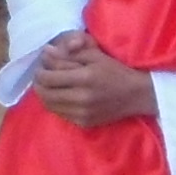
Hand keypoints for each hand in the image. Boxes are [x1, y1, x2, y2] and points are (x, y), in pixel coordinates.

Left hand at [32, 31, 157, 128]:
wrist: (136, 95)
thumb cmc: (116, 71)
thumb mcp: (96, 55)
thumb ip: (70, 52)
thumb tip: (47, 52)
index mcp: (85, 78)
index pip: (49, 78)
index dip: (40, 71)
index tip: (42, 66)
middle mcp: (82, 98)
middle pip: (45, 93)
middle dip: (39, 83)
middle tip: (41, 76)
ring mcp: (82, 113)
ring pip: (50, 106)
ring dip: (45, 95)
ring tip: (49, 86)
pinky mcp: (84, 123)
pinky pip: (60, 114)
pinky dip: (55, 104)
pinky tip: (61, 96)